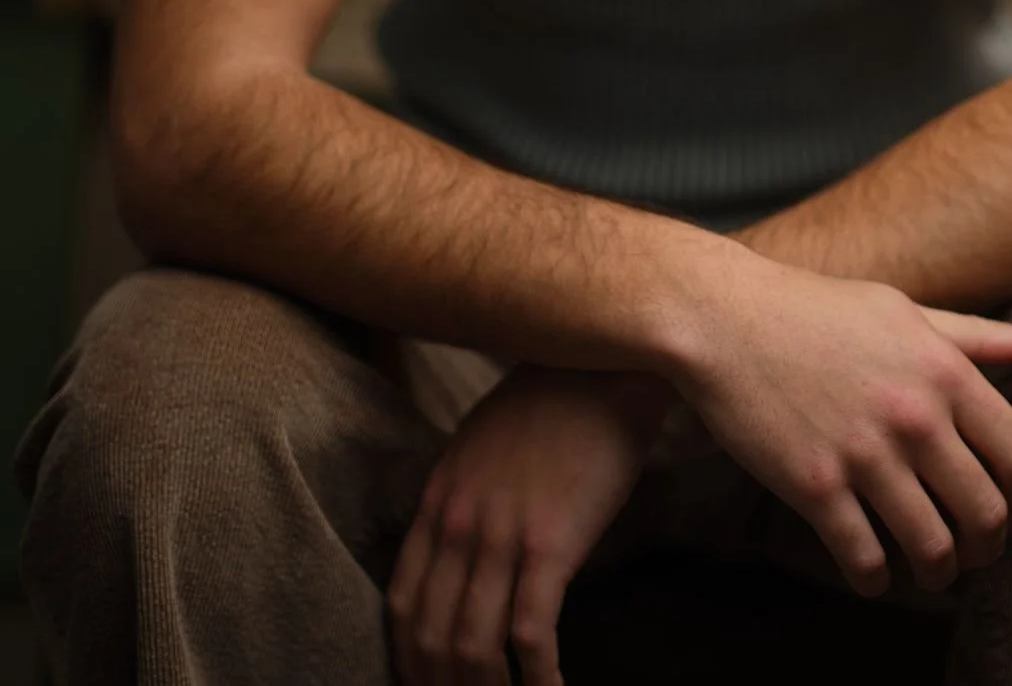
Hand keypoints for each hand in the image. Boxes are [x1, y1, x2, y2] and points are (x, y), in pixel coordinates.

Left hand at [387, 363, 669, 685]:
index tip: (426, 682)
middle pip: (431, 636)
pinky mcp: (550, 546)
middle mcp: (458, 523)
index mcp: (439, 498)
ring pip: (473, 647)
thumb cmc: (553, 397)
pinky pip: (531, 635)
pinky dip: (536, 680)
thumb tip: (461, 551)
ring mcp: (501, 536)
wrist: (604, 362)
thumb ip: (464, 496)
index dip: (408, 656)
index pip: (402, 601)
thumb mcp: (482, 441)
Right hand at [678, 261, 1011, 598]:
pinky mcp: (814, 486)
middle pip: (986, 514)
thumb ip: (979, 337)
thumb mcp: (906, 311)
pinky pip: (865, 560)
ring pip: (932, 549)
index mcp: (943, 369)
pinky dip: (876, 580)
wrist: (726, 317)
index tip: (1011, 508)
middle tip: (974, 550)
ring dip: (939, 573)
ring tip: (931, 569)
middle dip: (988, 547)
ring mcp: (863, 454)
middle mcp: (913, 415)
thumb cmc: (820, 310)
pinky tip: (872, 573)